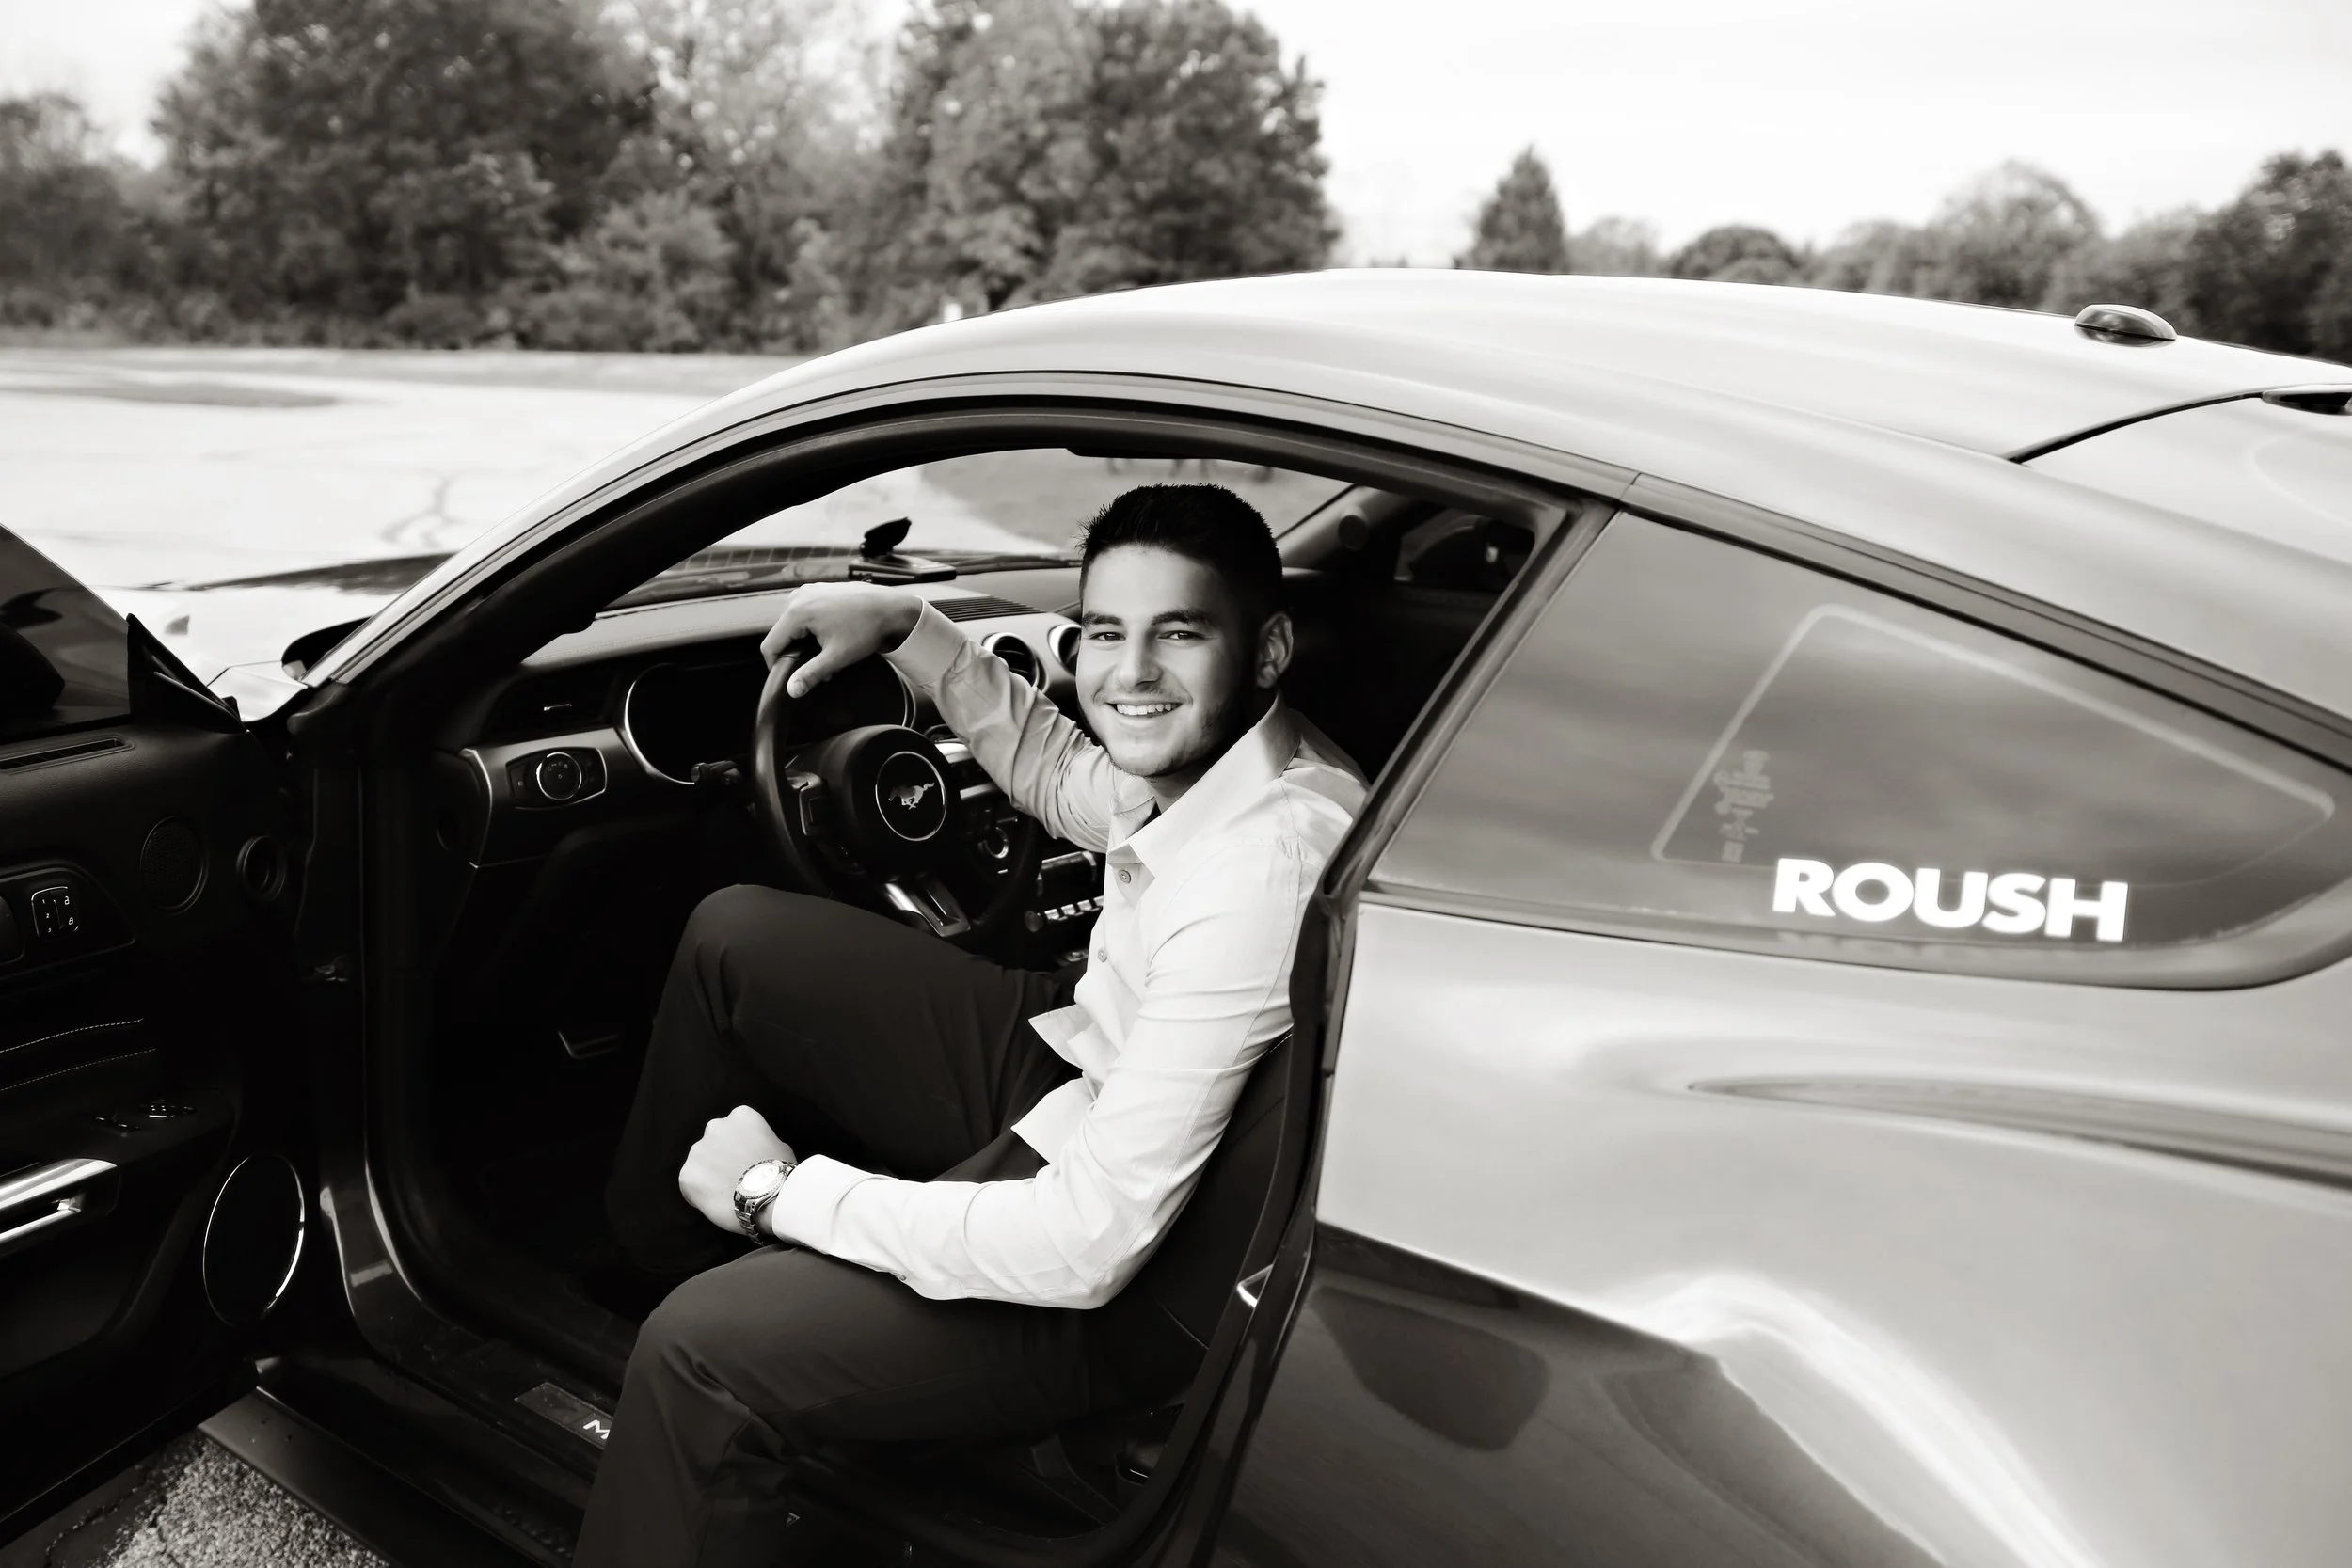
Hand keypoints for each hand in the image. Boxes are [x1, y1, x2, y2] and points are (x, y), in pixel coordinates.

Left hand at [678, 1105, 796, 1236]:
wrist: (769, 1197)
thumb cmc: (780, 1173)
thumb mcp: (779, 1146)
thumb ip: (759, 1142)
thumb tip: (754, 1151)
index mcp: (741, 1116)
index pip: (734, 1130)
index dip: (739, 1149)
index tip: (746, 1164)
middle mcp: (715, 1126)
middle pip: (714, 1144)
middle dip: (720, 1159)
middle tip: (734, 1178)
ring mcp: (698, 1150)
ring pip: (699, 1164)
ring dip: (709, 1175)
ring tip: (726, 1193)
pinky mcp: (687, 1174)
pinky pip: (690, 1185)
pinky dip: (699, 1194)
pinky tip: (717, 1201)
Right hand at [760, 582, 922, 697]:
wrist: (890, 608)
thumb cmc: (867, 628)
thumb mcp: (836, 656)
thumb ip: (810, 674)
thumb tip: (792, 690)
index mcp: (797, 611)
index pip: (770, 645)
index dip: (776, 665)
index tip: (791, 676)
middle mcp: (798, 597)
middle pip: (782, 634)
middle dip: (797, 653)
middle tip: (821, 665)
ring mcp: (809, 591)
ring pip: (794, 625)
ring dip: (806, 642)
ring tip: (830, 650)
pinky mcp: (819, 590)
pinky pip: (805, 613)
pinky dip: (813, 628)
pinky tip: (832, 635)